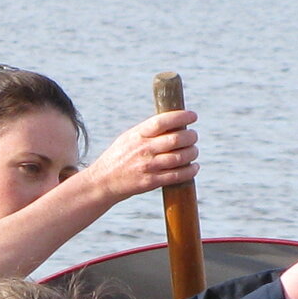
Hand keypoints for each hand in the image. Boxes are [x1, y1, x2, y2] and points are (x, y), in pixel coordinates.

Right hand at [82, 110, 198, 204]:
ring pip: (179, 157)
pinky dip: (189, 171)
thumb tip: (174, 123)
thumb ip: (149, 131)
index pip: (162, 121)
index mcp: (138, 135)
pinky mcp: (151, 182)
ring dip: (192, 153)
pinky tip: (194, 167)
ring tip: (194, 151)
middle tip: (194, 136)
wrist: (103, 181)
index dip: (181, 117)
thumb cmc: (119, 157)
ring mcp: (148, 166)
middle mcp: (143, 149)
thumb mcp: (129, 138)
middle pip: (175, 139)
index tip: (193, 116)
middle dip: (190, 136)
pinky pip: (176, 176)